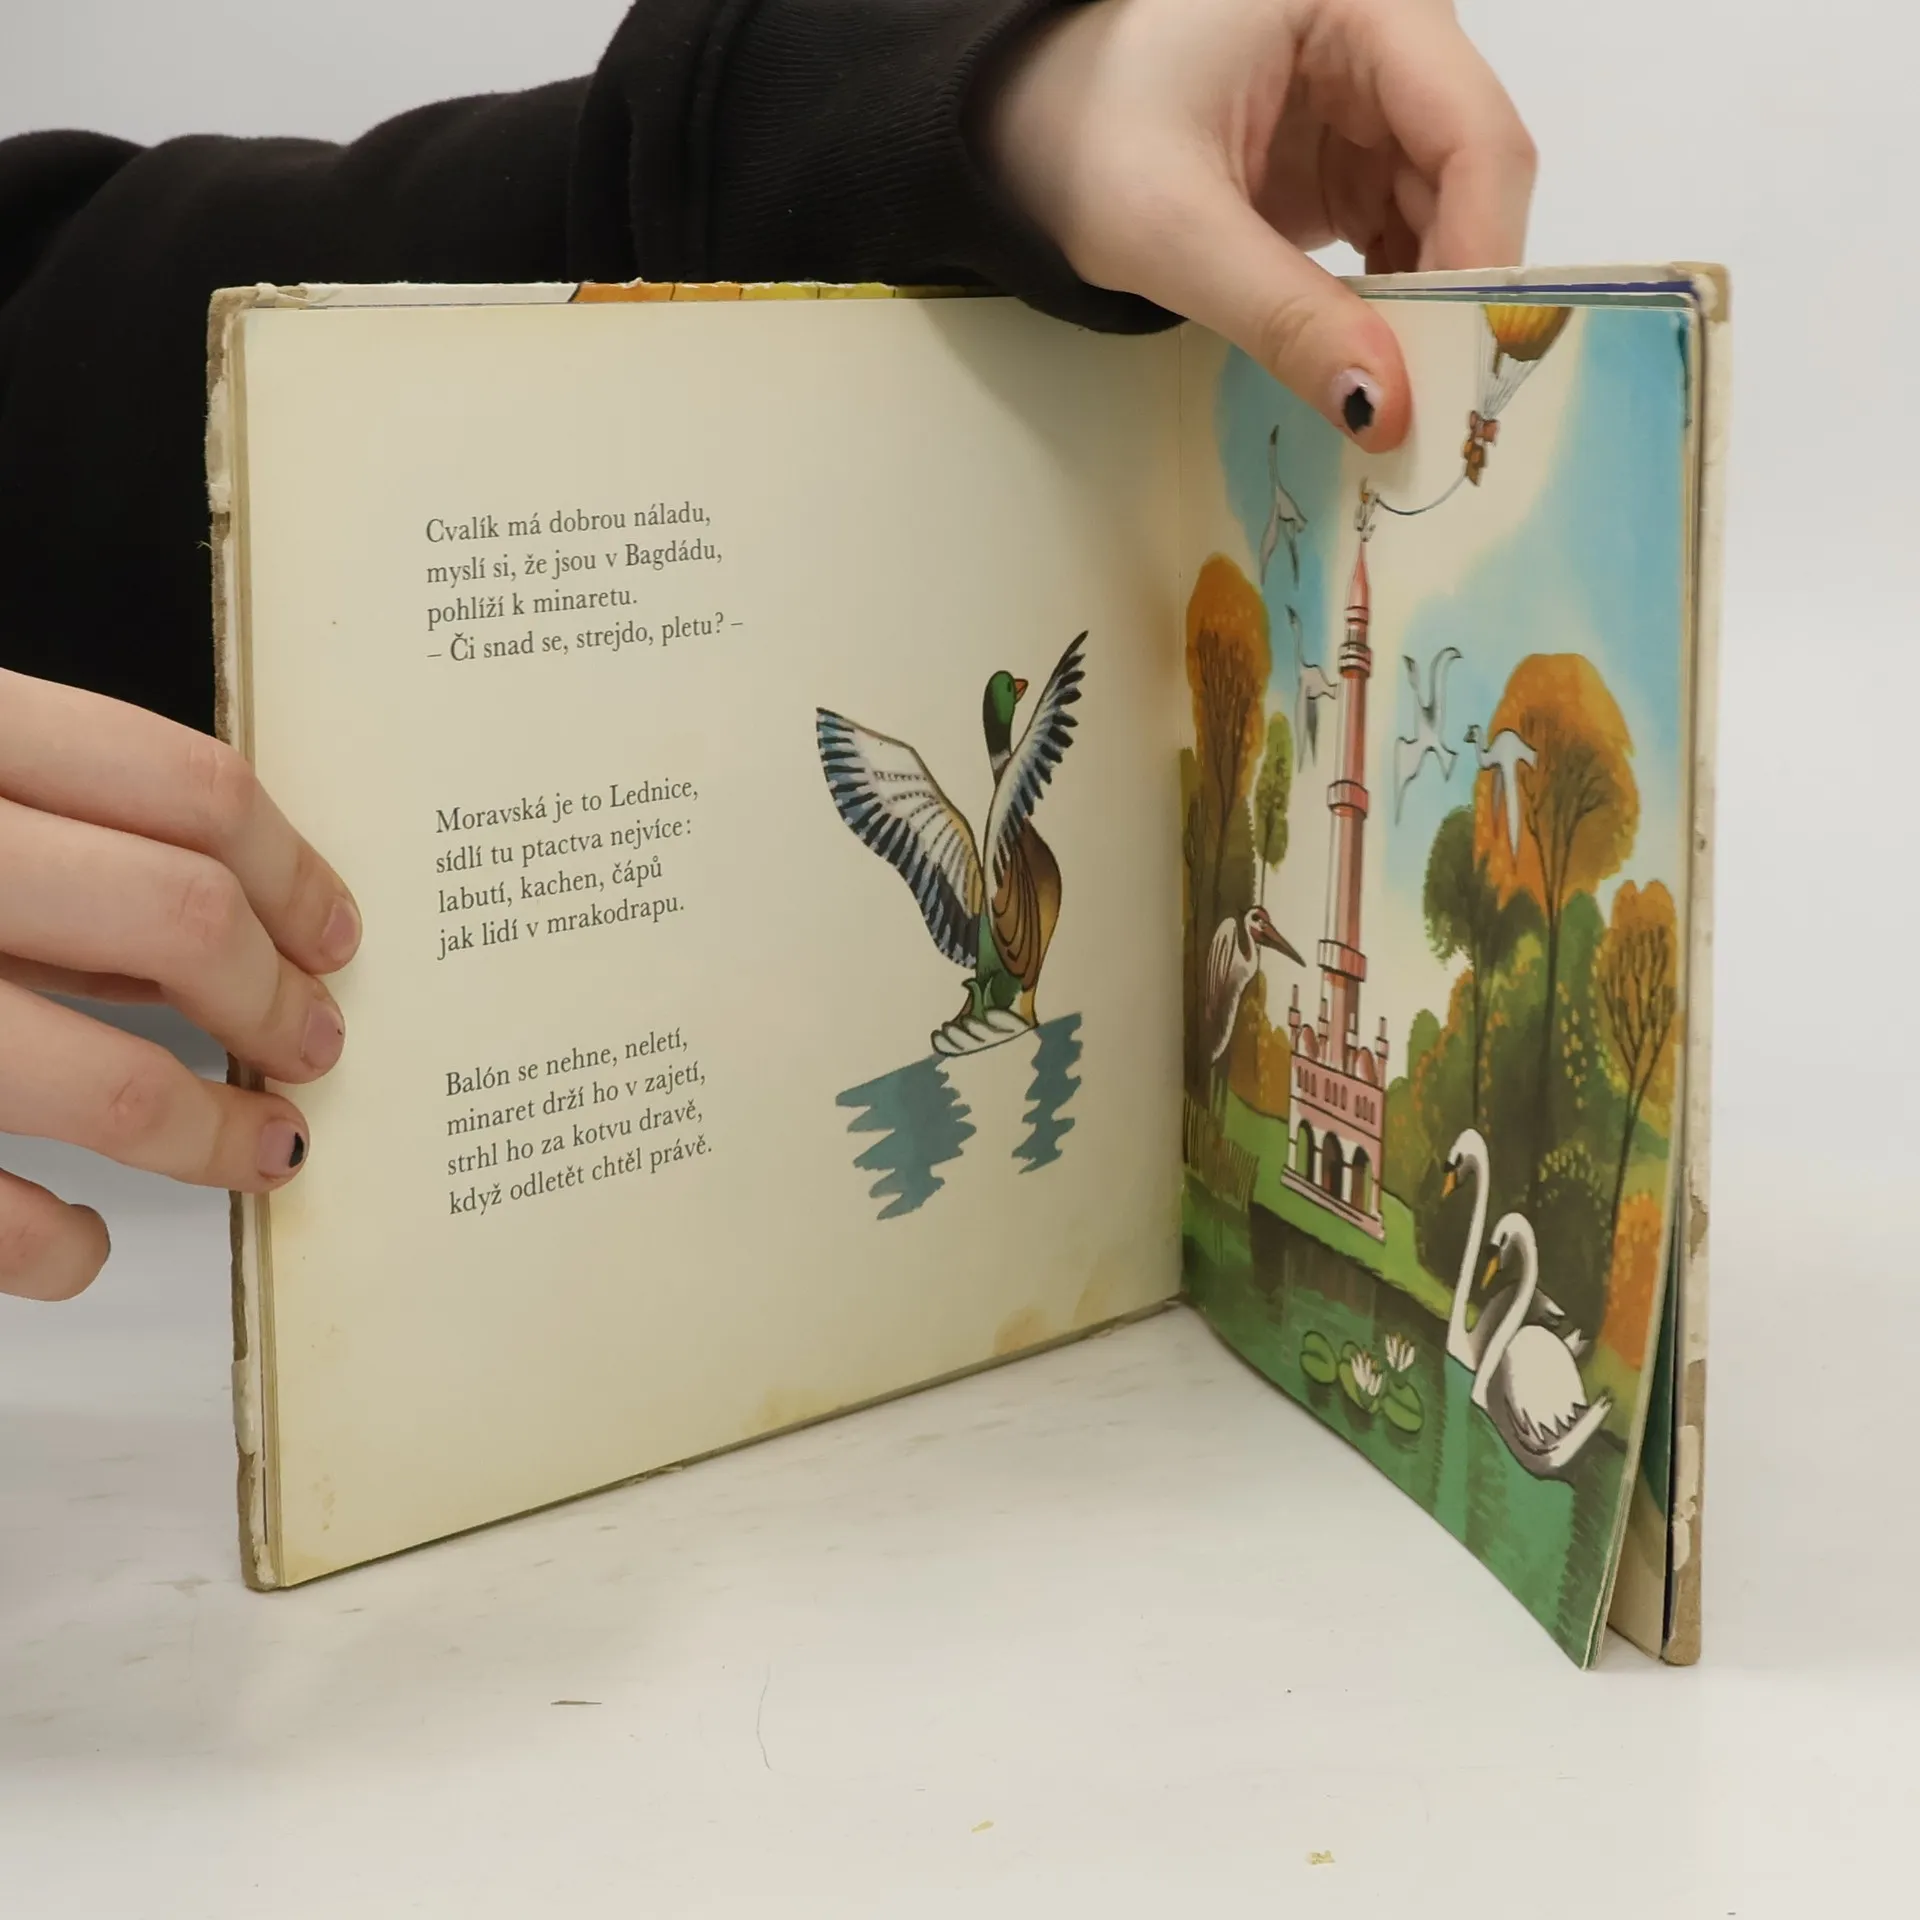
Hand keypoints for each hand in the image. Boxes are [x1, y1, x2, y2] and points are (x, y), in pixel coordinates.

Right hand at [0, 671, 357, 1300]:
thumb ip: (36, 824)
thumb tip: (215, 924)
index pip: (181, 784)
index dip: (292, 867)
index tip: (335, 936)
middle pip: (178, 916)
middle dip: (274, 998)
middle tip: (313, 1045)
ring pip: (106, 1083)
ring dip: (211, 1132)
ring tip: (260, 1149)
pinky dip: (50, 1243)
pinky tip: (77, 1244)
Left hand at [987, 0, 1536, 446]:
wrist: (1019, 128)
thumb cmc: (1076, 138)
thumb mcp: (1175, 232)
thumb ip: (1285, 318)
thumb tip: (1383, 407)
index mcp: (1358, 3)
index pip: (1474, 131)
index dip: (1484, 249)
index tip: (1463, 359)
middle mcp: (1388, 40)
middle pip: (1473, 175)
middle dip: (1462, 292)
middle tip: (1442, 404)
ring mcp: (1373, 103)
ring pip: (1448, 216)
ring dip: (1431, 309)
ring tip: (1405, 399)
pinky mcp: (1350, 163)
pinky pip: (1406, 239)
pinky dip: (1396, 308)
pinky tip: (1372, 366)